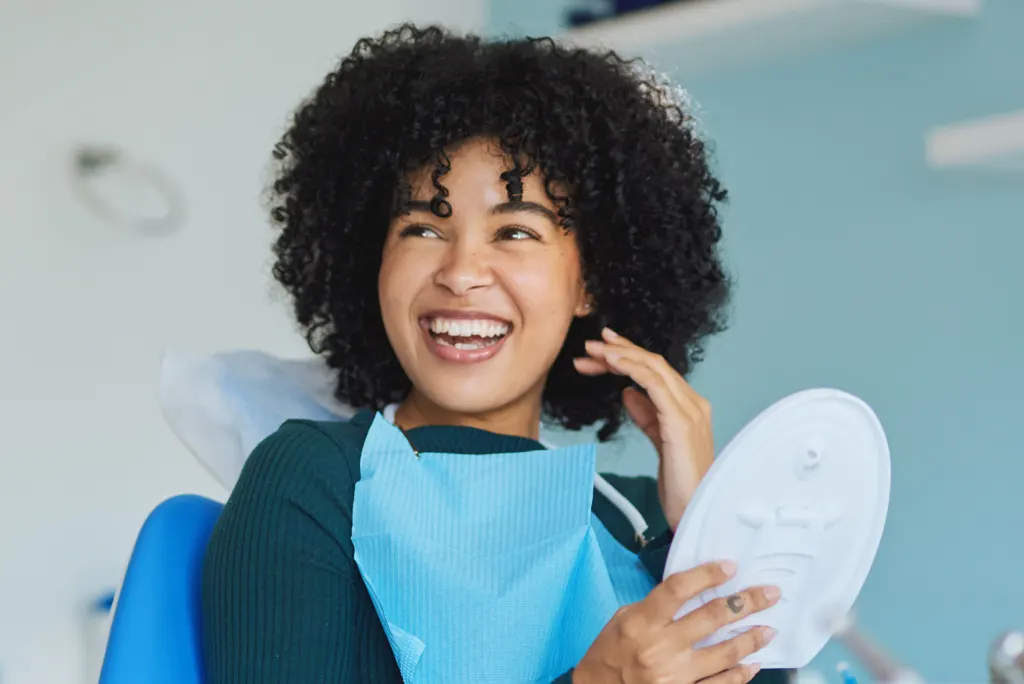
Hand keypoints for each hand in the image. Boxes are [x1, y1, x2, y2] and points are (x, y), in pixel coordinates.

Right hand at [573, 561, 778, 683]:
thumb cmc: (608, 654)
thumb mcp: (623, 620)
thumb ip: (656, 607)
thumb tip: (692, 593)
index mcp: (641, 621)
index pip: (678, 589)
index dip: (707, 575)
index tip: (730, 567)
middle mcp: (660, 646)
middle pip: (711, 618)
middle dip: (745, 603)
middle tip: (770, 594)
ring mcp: (674, 675)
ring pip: (723, 653)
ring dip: (750, 639)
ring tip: (769, 629)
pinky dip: (739, 674)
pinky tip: (752, 664)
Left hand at [574, 328, 713, 530]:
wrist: (695, 512)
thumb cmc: (681, 485)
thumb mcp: (659, 443)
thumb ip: (647, 416)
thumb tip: (627, 392)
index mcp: (690, 407)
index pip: (657, 371)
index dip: (629, 355)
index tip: (603, 348)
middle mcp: (693, 403)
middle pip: (654, 363)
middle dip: (620, 350)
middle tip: (591, 343)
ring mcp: (690, 410)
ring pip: (653, 367)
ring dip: (620, 355)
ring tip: (593, 350)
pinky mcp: (680, 422)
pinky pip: (654, 384)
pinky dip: (631, 368)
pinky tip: (612, 363)